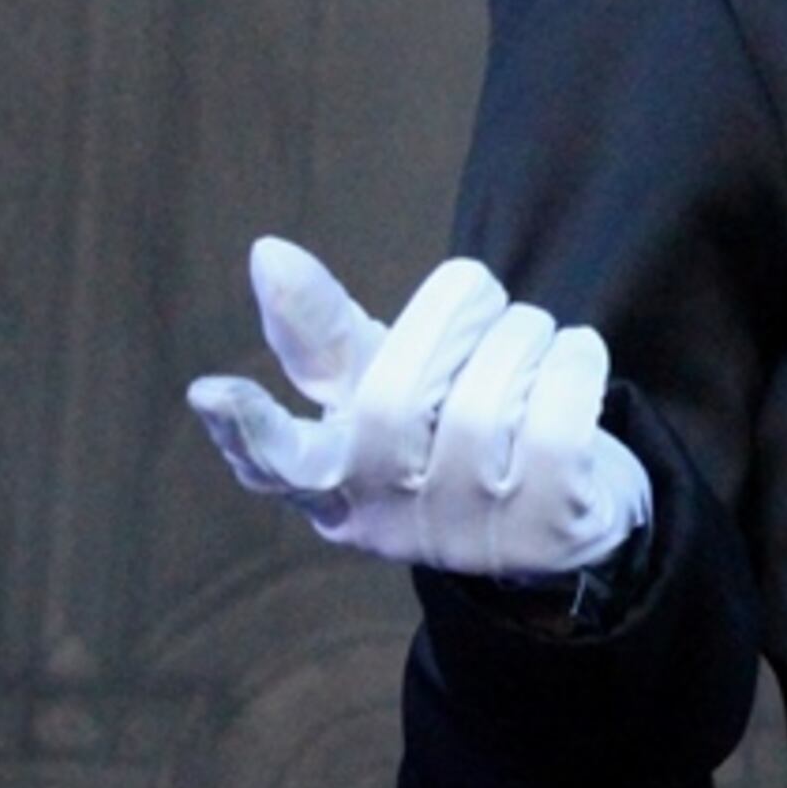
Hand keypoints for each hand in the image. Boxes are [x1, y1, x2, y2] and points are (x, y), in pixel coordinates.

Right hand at [184, 238, 650, 581]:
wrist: (566, 524)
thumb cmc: (455, 436)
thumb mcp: (382, 387)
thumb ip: (323, 334)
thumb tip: (266, 254)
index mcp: (338, 483)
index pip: (278, 464)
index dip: (245, 428)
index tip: (212, 391)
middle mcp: (392, 519)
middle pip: (394, 398)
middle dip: (446, 318)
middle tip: (477, 293)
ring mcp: (468, 533)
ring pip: (483, 403)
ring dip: (521, 337)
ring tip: (530, 337)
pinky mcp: (546, 528)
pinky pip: (556, 422)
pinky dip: (572, 363)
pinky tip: (574, 358)